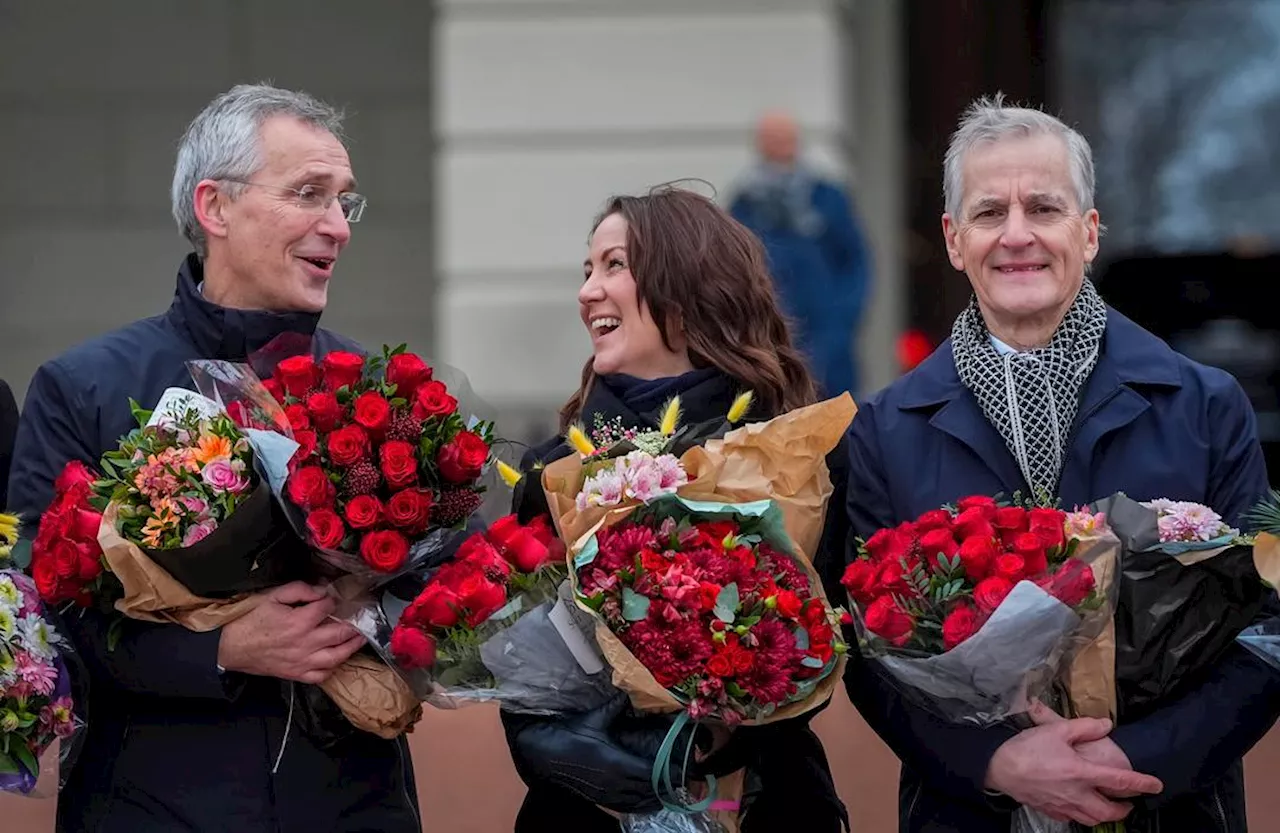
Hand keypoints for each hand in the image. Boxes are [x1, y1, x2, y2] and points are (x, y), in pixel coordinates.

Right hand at [217, 582, 364, 683]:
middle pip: (340, 633)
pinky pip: (321, 676)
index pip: (327, 607)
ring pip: (336, 657)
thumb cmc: (249, 620)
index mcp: (299, 621)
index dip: (334, 599)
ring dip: (352, 647)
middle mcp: (305, 643)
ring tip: (360, 638)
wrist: (229, 648)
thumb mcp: (271, 596)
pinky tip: (337, 660)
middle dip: (354, 624)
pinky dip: (332, 669)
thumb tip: (321, 590)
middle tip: (363, 617)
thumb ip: (299, 589)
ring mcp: (302, 661)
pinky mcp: (296, 674)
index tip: (336, 596)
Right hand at [509, 694, 699, 812]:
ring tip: (673, 790)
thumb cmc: (569, 735)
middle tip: (686, 778)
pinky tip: (650, 801)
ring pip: (640, 801)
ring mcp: (608, 793)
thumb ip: (615, 706)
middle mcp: (616, 782)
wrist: (542, 754)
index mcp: (617, 762)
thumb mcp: (594, 719)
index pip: (653, 773)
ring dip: (657, 797)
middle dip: (669, 785)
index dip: (671, 774)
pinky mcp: (600, 798)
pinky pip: (627, 807)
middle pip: (651, 790)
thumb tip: (629, 690)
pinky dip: (642, 805)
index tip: (687, 770)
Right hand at [985, 714, 1162, 825]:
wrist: (999, 768)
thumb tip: (1106, 725)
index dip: (1142, 784)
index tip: (1156, 785)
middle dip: (1124, 810)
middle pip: (1108, 812)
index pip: (1120, 782)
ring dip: (1105, 815)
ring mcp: (1063, 806)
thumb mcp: (1056, 729)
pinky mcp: (1050, 810)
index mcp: (1081, 773)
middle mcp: (1076, 794)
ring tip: (1107, 807)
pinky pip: (1072, 819)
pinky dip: (1081, 815)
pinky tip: (1078, 806)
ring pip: (1092, 819)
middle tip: (1129, 803)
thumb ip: (1085, 727)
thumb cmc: (1027, 748)